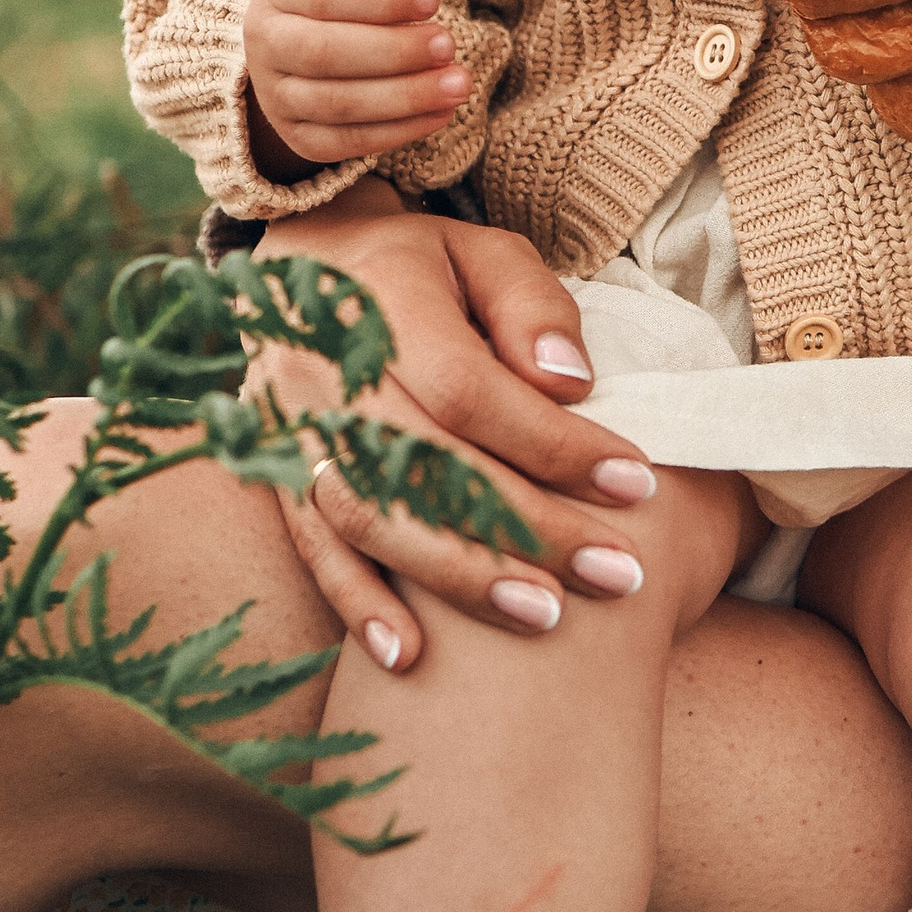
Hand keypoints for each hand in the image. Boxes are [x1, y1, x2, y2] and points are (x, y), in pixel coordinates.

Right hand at [242, 0, 469, 180]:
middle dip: (395, 52)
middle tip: (449, 46)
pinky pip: (347, 142)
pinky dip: (399, 131)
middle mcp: (267, 43)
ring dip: (405, 98)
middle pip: (324, 53)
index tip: (433, 0)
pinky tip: (442, 113)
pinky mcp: (299, 136)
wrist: (300, 39)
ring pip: (338, 104)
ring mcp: (277, 95)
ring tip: (458, 85)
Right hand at [258, 183, 661, 671]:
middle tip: (618, 575)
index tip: (636, 482)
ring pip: (369, 519)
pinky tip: (410, 658)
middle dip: (527, 529)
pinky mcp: (275, 473)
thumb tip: (569, 382)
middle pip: (424, 466)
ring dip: (457, 578)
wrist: (303, 266)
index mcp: (380, 305)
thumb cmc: (424, 264)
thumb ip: (531, 306)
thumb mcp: (486, 253)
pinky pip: (312, 547)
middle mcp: (323, 374)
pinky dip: (357, 605)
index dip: (551, 445)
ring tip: (546, 620)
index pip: (468, 392)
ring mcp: (290, 430)